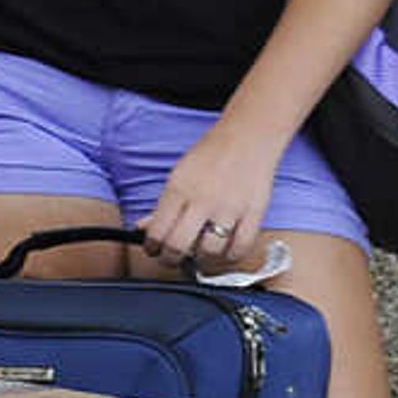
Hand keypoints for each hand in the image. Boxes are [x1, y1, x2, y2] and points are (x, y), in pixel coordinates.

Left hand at [138, 123, 280, 274]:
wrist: (248, 137)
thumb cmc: (210, 155)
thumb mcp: (177, 175)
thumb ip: (163, 205)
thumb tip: (143, 229)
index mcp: (179, 189)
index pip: (157, 231)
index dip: (151, 247)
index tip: (153, 250)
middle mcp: (203, 200)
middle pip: (178, 246)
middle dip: (170, 259)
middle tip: (172, 258)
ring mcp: (230, 208)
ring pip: (209, 251)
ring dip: (201, 259)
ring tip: (198, 252)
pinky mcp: (254, 213)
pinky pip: (241, 248)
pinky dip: (230, 257)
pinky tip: (223, 252)